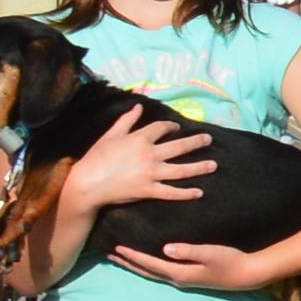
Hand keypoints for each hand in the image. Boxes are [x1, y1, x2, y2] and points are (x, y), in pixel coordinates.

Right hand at [63, 116, 212, 213]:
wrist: (87, 183)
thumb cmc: (96, 158)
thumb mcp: (110, 135)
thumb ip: (126, 121)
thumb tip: (138, 106)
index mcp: (139, 139)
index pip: (161, 128)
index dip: (170, 126)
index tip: (177, 127)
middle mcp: (150, 154)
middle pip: (179, 147)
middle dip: (196, 143)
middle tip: (209, 139)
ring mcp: (151, 173)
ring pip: (181, 170)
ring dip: (199, 167)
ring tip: (213, 165)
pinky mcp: (149, 190)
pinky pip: (171, 192)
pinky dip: (186, 193)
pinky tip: (199, 192)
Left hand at [111, 239, 283, 293]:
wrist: (247, 274)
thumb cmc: (230, 261)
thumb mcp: (211, 253)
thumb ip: (189, 250)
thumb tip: (166, 248)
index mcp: (179, 273)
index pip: (149, 263)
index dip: (132, 256)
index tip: (116, 247)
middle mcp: (177, 278)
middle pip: (146, 270)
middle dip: (127, 262)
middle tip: (109, 253)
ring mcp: (183, 279)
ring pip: (152, 272)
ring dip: (136, 265)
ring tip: (121, 257)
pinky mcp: (189, 276)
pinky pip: (161, 270)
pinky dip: (148, 265)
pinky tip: (148, 259)